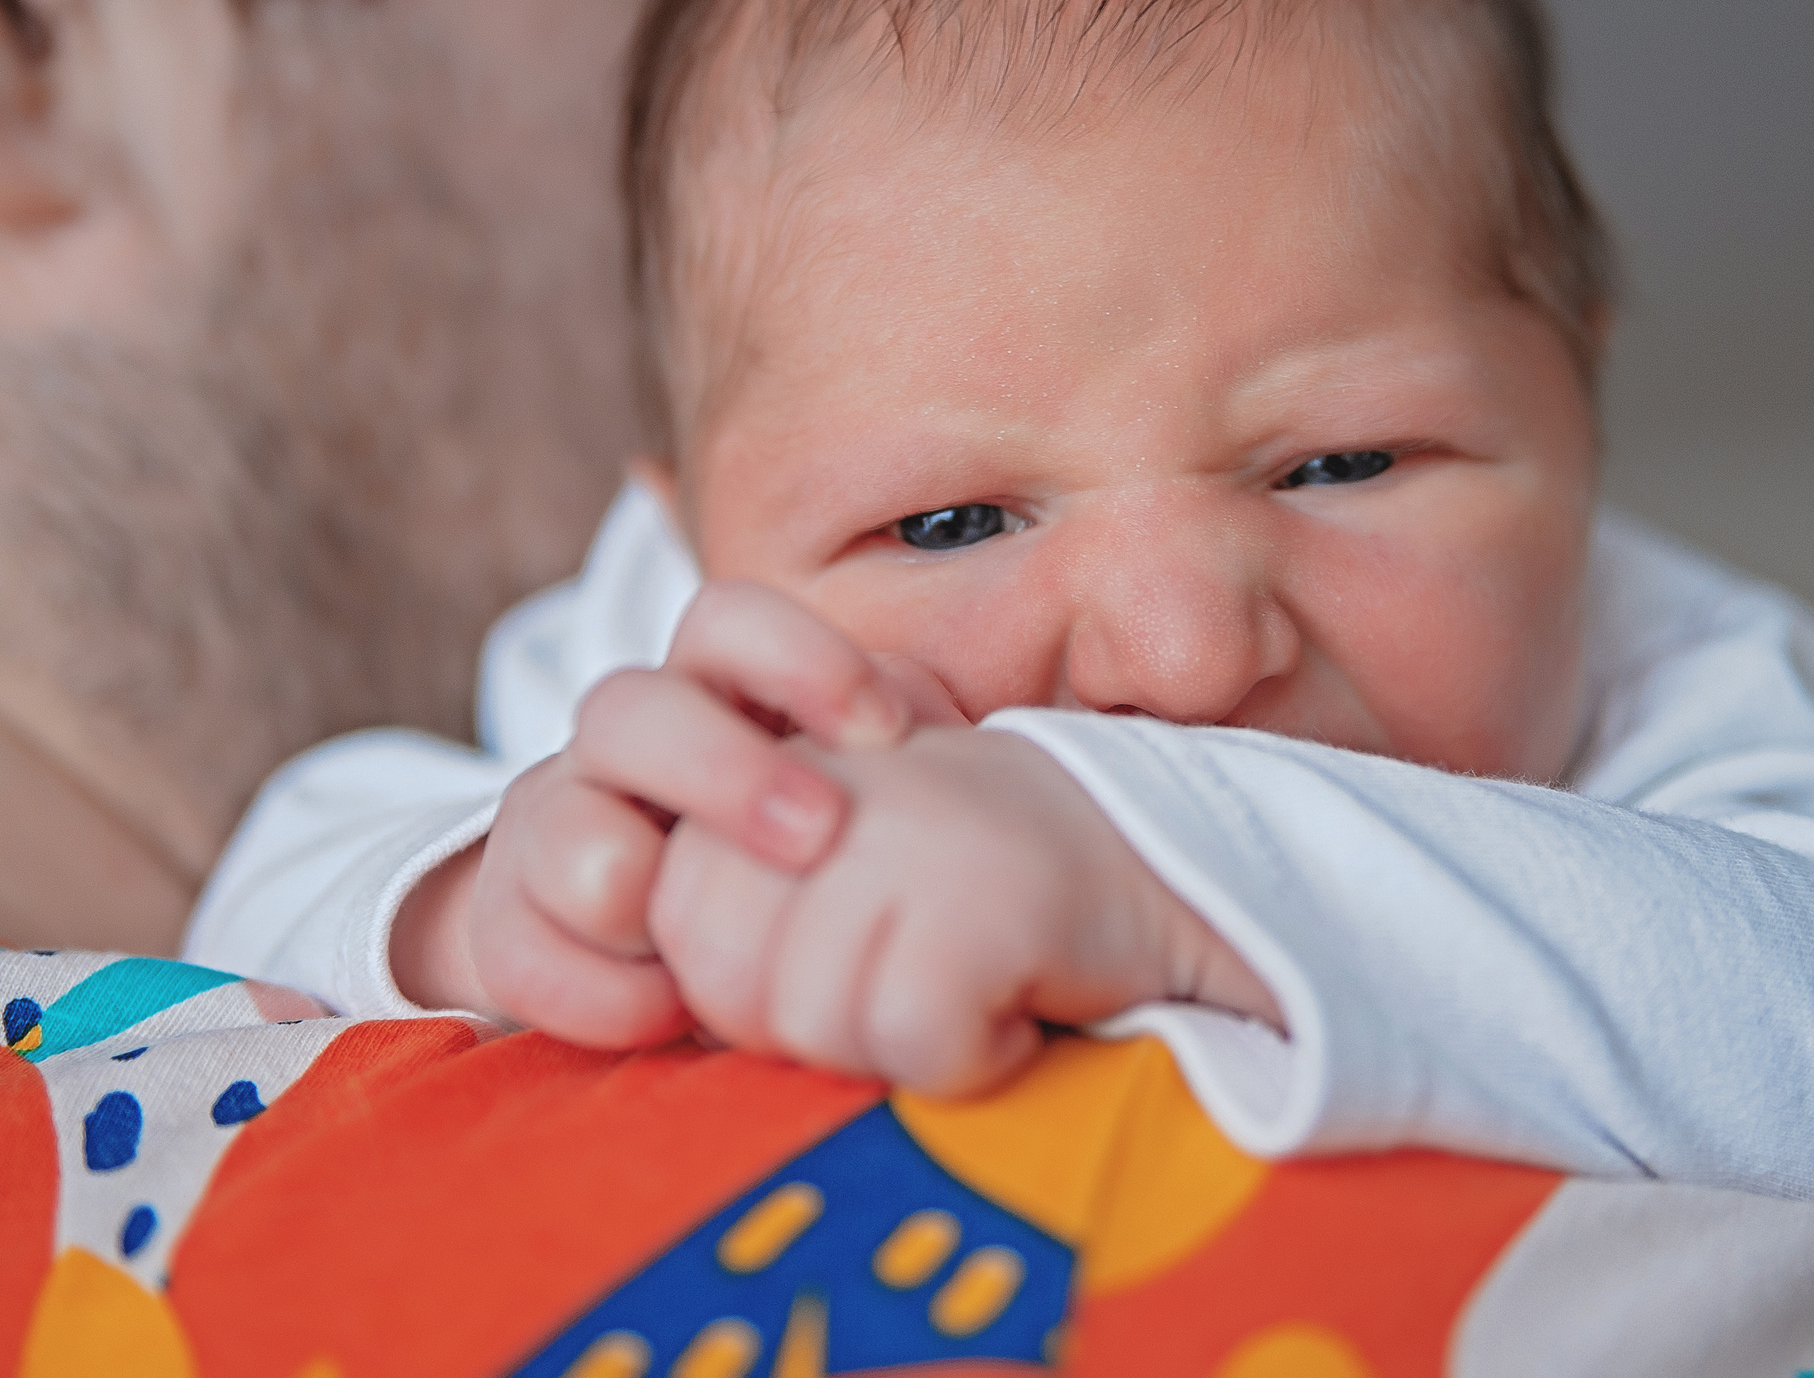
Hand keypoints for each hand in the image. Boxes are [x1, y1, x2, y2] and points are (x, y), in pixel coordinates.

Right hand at [391, 580, 956, 1038]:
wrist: (658, 959)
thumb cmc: (800, 871)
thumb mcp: (852, 805)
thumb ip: (896, 770)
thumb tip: (957, 753)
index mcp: (714, 694)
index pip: (729, 621)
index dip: (799, 658)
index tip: (884, 731)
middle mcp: (620, 746)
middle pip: (628, 707)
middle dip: (724, 771)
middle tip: (817, 838)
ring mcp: (550, 827)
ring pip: (554, 825)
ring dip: (640, 894)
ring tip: (715, 963)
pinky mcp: (503, 925)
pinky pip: (520, 950)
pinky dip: (605, 997)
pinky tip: (669, 1019)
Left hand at [642, 724, 1283, 1094]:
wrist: (1169, 869)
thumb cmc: (983, 904)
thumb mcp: (841, 876)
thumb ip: (736, 911)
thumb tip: (644, 1005)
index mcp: (779, 755)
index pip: (675, 909)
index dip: (747, 984)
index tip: (854, 963)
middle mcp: (834, 771)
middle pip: (727, 971)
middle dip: (806, 1023)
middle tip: (904, 985)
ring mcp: (912, 822)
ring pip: (811, 1017)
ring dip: (890, 1044)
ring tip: (963, 983)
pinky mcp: (985, 891)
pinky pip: (910, 1039)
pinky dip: (966, 1058)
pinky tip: (1010, 1008)